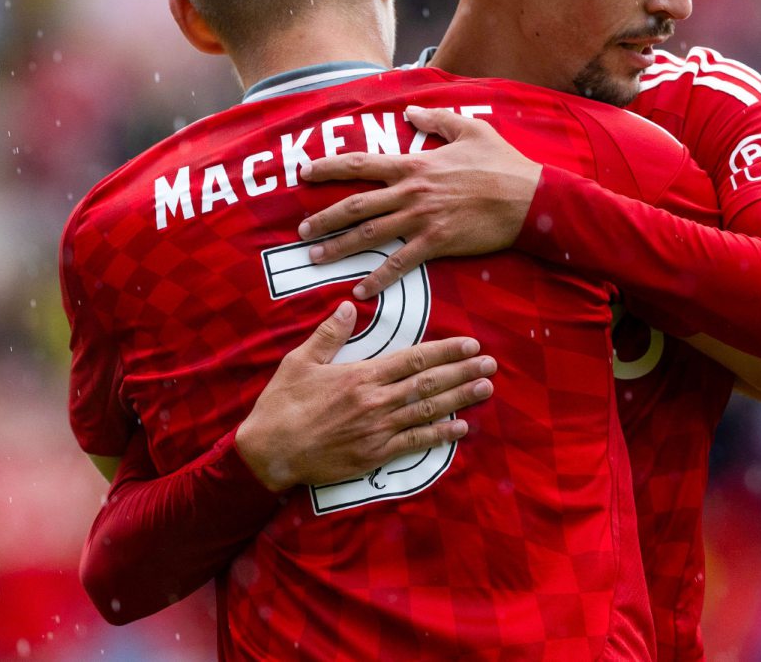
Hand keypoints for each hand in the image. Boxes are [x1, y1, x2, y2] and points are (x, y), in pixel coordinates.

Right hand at [234, 302, 496, 491]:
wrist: (269, 452)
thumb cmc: (282, 404)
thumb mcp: (301, 361)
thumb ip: (330, 334)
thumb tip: (351, 305)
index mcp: (361, 375)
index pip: (413, 359)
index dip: (444, 351)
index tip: (469, 344)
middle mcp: (376, 402)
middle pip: (428, 384)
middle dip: (462, 372)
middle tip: (490, 364)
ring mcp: (378, 430)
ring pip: (428, 411)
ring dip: (460, 399)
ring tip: (485, 389)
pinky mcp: (375, 455)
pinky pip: (415, 443)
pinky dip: (440, 435)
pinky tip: (461, 427)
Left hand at [296, 105, 541, 297]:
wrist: (528, 197)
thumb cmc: (502, 163)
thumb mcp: (470, 129)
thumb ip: (436, 120)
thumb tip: (410, 111)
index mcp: (414, 165)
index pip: (361, 164)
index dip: (329, 168)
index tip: (305, 173)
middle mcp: (410, 192)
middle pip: (356, 205)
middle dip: (324, 218)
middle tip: (301, 230)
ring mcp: (421, 219)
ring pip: (369, 235)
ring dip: (339, 248)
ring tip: (315, 259)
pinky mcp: (436, 243)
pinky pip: (399, 264)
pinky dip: (377, 278)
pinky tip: (360, 291)